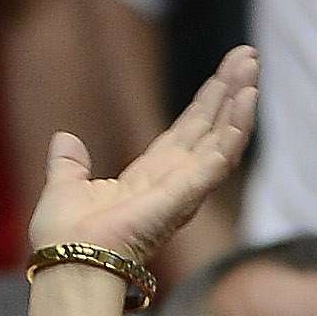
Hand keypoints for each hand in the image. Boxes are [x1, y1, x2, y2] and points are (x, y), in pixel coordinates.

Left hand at [27, 43, 252, 279]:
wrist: (68, 260)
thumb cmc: (65, 238)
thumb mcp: (64, 187)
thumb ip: (68, 163)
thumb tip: (64, 139)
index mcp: (148, 176)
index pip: (187, 131)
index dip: (206, 101)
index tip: (224, 71)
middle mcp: (174, 180)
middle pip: (210, 126)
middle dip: (230, 90)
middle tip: (248, 55)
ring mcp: (185, 186)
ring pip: (223, 136)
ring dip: (239, 100)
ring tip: (252, 64)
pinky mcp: (188, 193)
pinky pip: (220, 155)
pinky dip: (236, 126)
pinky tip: (248, 98)